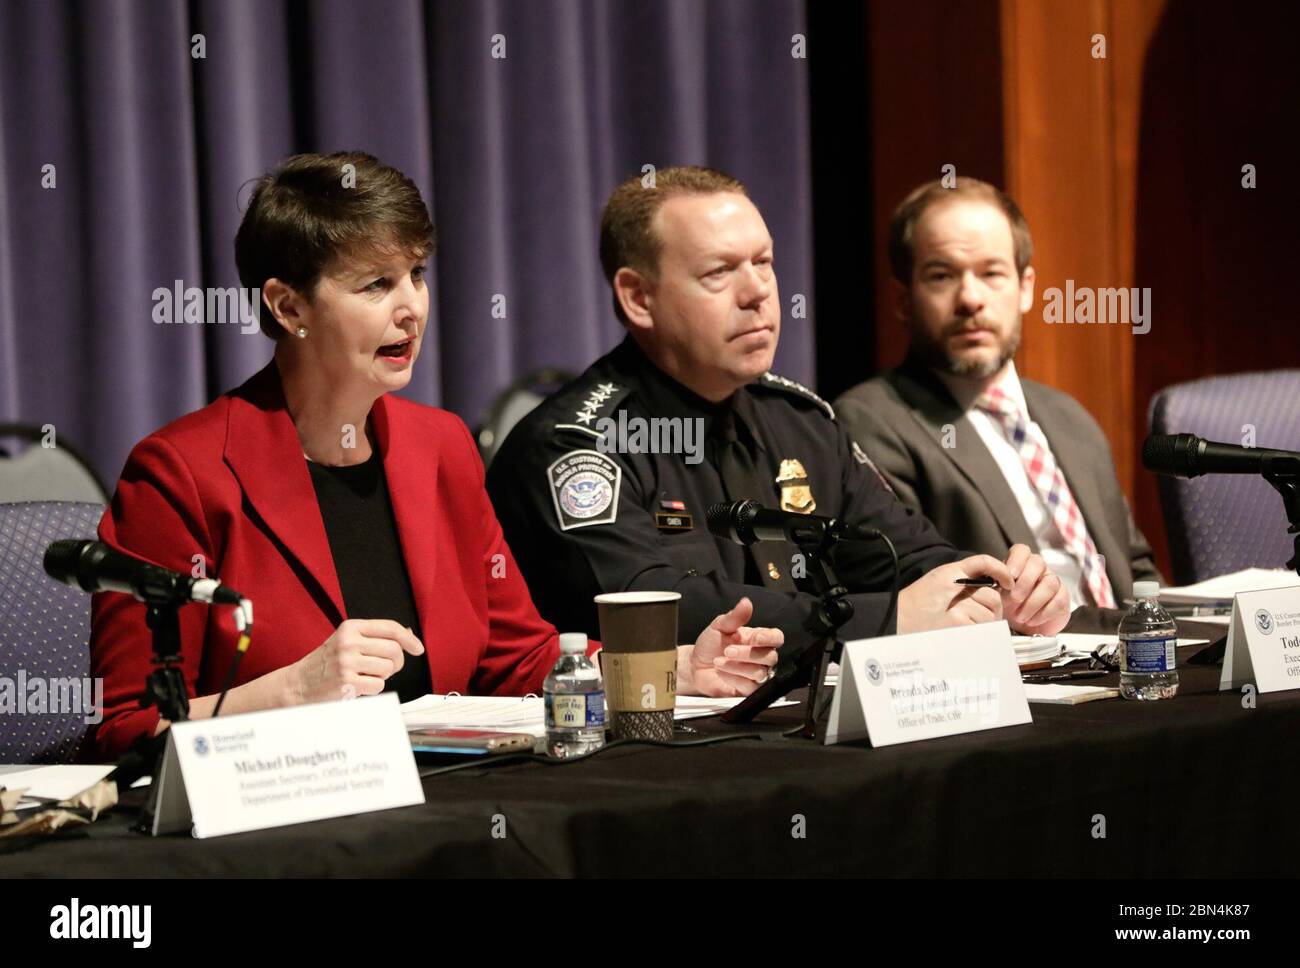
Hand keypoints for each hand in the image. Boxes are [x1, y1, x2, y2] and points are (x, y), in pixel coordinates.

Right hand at [288, 619, 424, 704]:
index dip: (409, 639)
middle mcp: (348, 641)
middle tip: (386, 669)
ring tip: (365, 676)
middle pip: (394, 650)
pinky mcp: (346, 682)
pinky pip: (379, 685)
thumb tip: (407, 634)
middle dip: (397, 662)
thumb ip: (375, 637)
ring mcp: (346, 662)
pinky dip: (374, 689)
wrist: (298, 684)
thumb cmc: (326, 663)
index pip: (390, 628)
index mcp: (350, 627)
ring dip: (382, 676)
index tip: (418, 649)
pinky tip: (359, 686)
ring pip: (388, 668)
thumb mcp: (347, 641)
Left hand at [679, 597, 783, 697]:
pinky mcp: (748, 690)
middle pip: (770, 657)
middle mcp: (760, 657)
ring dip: (737, 667)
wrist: (695, 666)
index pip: (776, 638)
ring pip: (760, 673)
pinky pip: (750, 687)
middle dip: (747, 654)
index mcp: (757, 638)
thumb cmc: (709, 645)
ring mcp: (755, 674)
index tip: (755, 638)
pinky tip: (722, 673)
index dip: (769, 638)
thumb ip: (735, 616)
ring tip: (719, 662)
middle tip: (727, 650)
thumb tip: (746, 602)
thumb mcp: (719, 626)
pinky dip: (734, 678)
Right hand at [896, 554, 1011, 633]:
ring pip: (989, 614)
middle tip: (983, 621)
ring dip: (985, 625)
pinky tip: (963, 635)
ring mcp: (956, 604)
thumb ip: (960, 584)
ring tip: (966, 629)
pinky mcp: (956, 621)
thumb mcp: (937, 586)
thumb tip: (991, 592)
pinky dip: (978, 635)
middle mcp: (953, 584)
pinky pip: (982, 628)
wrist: (895, 622)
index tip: (1008, 582)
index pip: (983, 562)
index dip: (1000, 570)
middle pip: (992, 595)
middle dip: (994, 610)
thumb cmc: (915, 609)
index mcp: (949, 573)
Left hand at [1001, 544, 1070, 634]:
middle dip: (1025, 582)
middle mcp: (1038, 569)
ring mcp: (1052, 581)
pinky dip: (1043, 613)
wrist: (1024, 626)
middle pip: (1037, 563)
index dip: (1016, 560)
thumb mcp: (998, 595)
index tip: (1010, 575)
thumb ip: (997, 586)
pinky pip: (1058, 600)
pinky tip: (1031, 620)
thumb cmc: (1009, 606)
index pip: (1021, 550)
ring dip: (1032, 602)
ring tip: (1019, 617)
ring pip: (1049, 583)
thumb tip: (995, 583)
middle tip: (1014, 599)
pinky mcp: (1062, 597)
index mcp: (1020, 563)